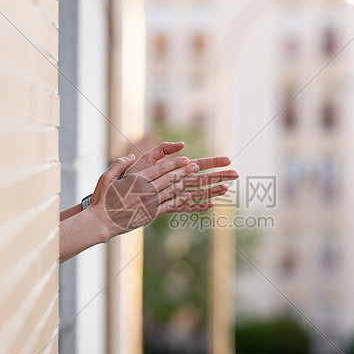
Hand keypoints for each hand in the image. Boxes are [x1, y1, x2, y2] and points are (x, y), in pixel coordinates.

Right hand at [88, 153, 199, 237]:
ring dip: (185, 183)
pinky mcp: (151, 214)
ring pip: (172, 191)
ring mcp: (149, 203)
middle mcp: (146, 190)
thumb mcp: (106, 178)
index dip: (175, 163)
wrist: (101, 222)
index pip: (161, 169)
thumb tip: (131, 156)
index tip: (185, 159)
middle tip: (196, 166)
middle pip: (170, 178)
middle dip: (184, 171)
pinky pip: (168, 205)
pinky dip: (179, 200)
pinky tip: (187, 196)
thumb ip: (119, 164)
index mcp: (136, 180)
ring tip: (195, 178)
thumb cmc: (102, 200)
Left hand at [122, 142, 239, 213]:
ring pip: (198, 193)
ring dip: (212, 191)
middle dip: (220, 176)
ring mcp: (174, 195)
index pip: (199, 164)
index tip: (228, 160)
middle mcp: (177, 182)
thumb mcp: (147, 159)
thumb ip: (163, 150)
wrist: (117, 197)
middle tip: (236, 174)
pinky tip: (210, 205)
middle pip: (203, 178)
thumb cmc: (130, 177)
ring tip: (226, 189)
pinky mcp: (167, 207)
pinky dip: (197, 206)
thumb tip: (183, 145)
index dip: (214, 162)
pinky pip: (185, 207)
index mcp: (175, 169)